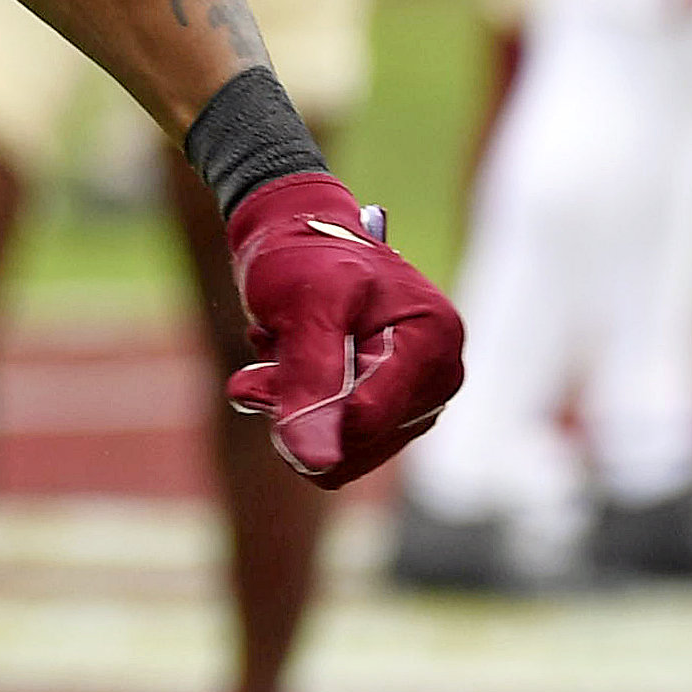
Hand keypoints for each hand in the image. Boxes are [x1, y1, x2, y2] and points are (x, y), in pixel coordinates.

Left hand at [220, 171, 462, 486]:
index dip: (305, 412)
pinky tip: (291, 365)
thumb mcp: (304, 304)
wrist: (296, 230)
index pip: (368, 419)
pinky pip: (334, 446)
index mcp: (433, 340)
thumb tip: (314, 460)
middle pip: (355, 444)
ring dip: (292, 407)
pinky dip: (300, 410)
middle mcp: (437, 376)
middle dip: (296, 406)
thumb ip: (311, 378)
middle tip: (261, 356)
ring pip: (340, 453)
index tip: (253, 381)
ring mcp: (416, 397)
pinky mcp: (389, 412)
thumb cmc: (304, 254)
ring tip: (278, 352)